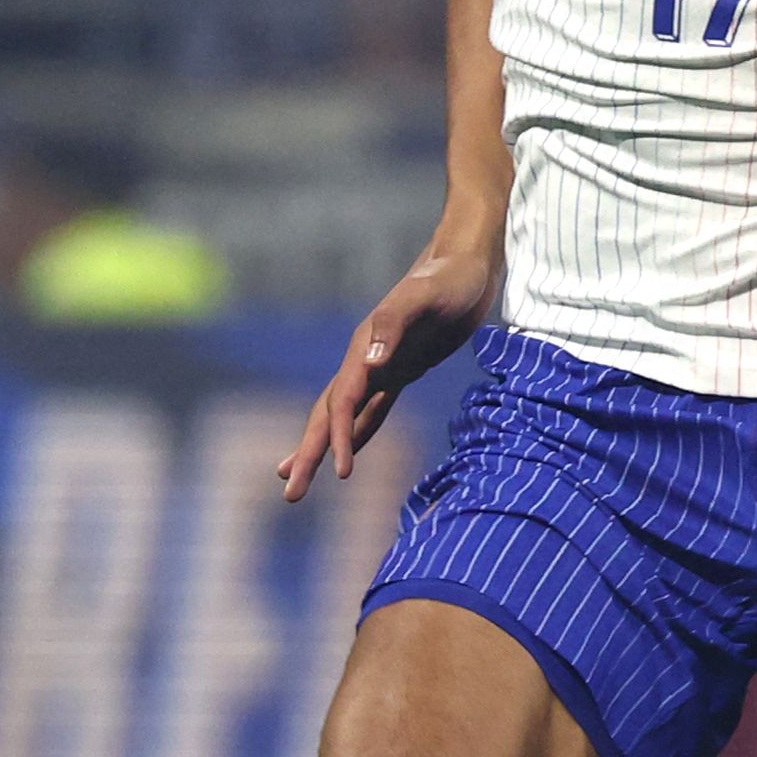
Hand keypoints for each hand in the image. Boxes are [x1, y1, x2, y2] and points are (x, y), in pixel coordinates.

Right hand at [277, 231, 495, 500]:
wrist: (466, 262)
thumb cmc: (450, 278)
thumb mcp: (426, 297)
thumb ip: (395, 324)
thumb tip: (371, 363)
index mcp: (365, 348)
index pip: (342, 402)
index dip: (338, 437)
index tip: (339, 473)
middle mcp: (365, 360)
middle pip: (328, 414)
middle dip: (308, 453)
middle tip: (290, 494)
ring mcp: (381, 365)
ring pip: (342, 415)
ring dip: (322, 447)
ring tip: (295, 477)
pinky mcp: (402, 368)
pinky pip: (372, 409)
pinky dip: (357, 432)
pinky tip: (348, 453)